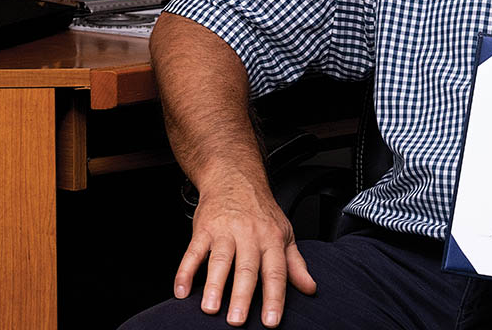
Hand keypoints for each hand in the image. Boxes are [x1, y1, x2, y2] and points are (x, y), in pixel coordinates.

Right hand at [174, 179, 316, 327]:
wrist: (235, 177)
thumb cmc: (260, 210)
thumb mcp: (284, 232)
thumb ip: (295, 264)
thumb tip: (310, 288)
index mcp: (271, 239)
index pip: (275, 271)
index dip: (274, 298)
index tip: (271, 322)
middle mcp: (249, 235)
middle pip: (246, 268)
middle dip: (241, 296)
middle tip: (237, 321)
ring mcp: (225, 231)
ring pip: (220, 260)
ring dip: (214, 285)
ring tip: (210, 308)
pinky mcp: (203, 228)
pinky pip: (193, 252)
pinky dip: (184, 271)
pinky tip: (181, 290)